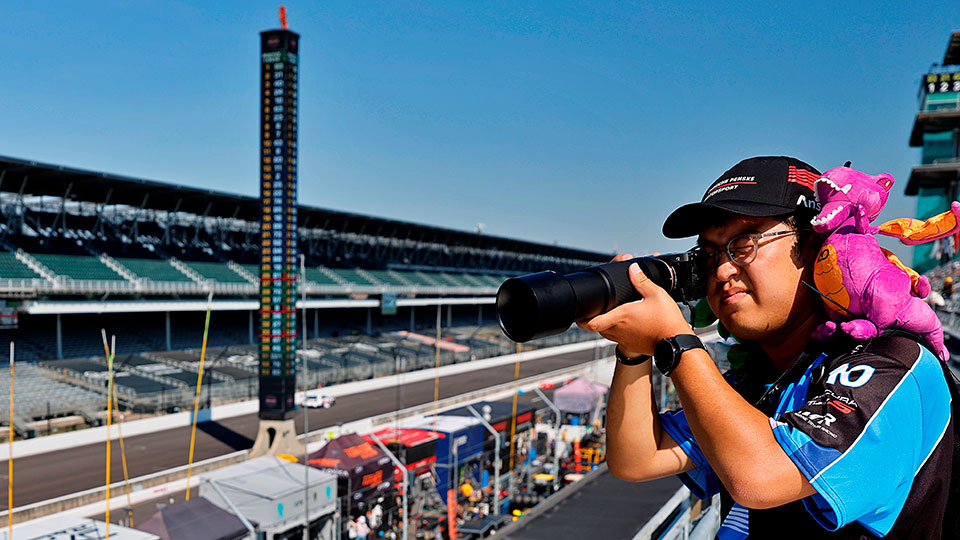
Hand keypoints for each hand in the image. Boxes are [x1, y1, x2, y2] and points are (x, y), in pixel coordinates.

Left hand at [577, 253, 691, 357]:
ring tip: (610, 314)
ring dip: (604, 324)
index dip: (581, 319)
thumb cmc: (667, 322)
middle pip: (596, 327)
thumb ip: (642, 280)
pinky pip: (617, 338)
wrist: (677, 343)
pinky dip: (616, 331)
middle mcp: (619, 330)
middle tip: (595, 309)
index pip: (591, 322)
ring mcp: (624, 340)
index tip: (578, 314)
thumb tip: (633, 268)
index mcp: (621, 317)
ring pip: (606, 333)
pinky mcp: (632, 345)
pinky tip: (625, 323)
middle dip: (593, 318)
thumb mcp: (656, 295)